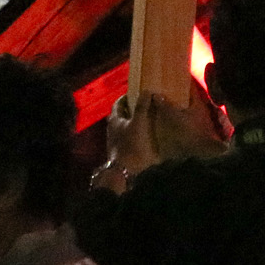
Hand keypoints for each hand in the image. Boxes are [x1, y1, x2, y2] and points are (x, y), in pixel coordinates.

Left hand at [106, 90, 225, 178]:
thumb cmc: (132, 145)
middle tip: (147, 105)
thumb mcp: (139, 122)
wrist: (126, 174)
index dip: (127, 96)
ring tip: (151, 119)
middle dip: (133, 109)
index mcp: (114, 120)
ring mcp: (117, 142)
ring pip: (126, 127)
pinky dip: (138, 134)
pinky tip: (149, 135)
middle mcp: (113, 130)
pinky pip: (130, 138)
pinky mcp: (123, 152)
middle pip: (122, 115)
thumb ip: (142, 106)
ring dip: (136, 122)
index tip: (138, 92)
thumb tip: (147, 90)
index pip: (119, 103)